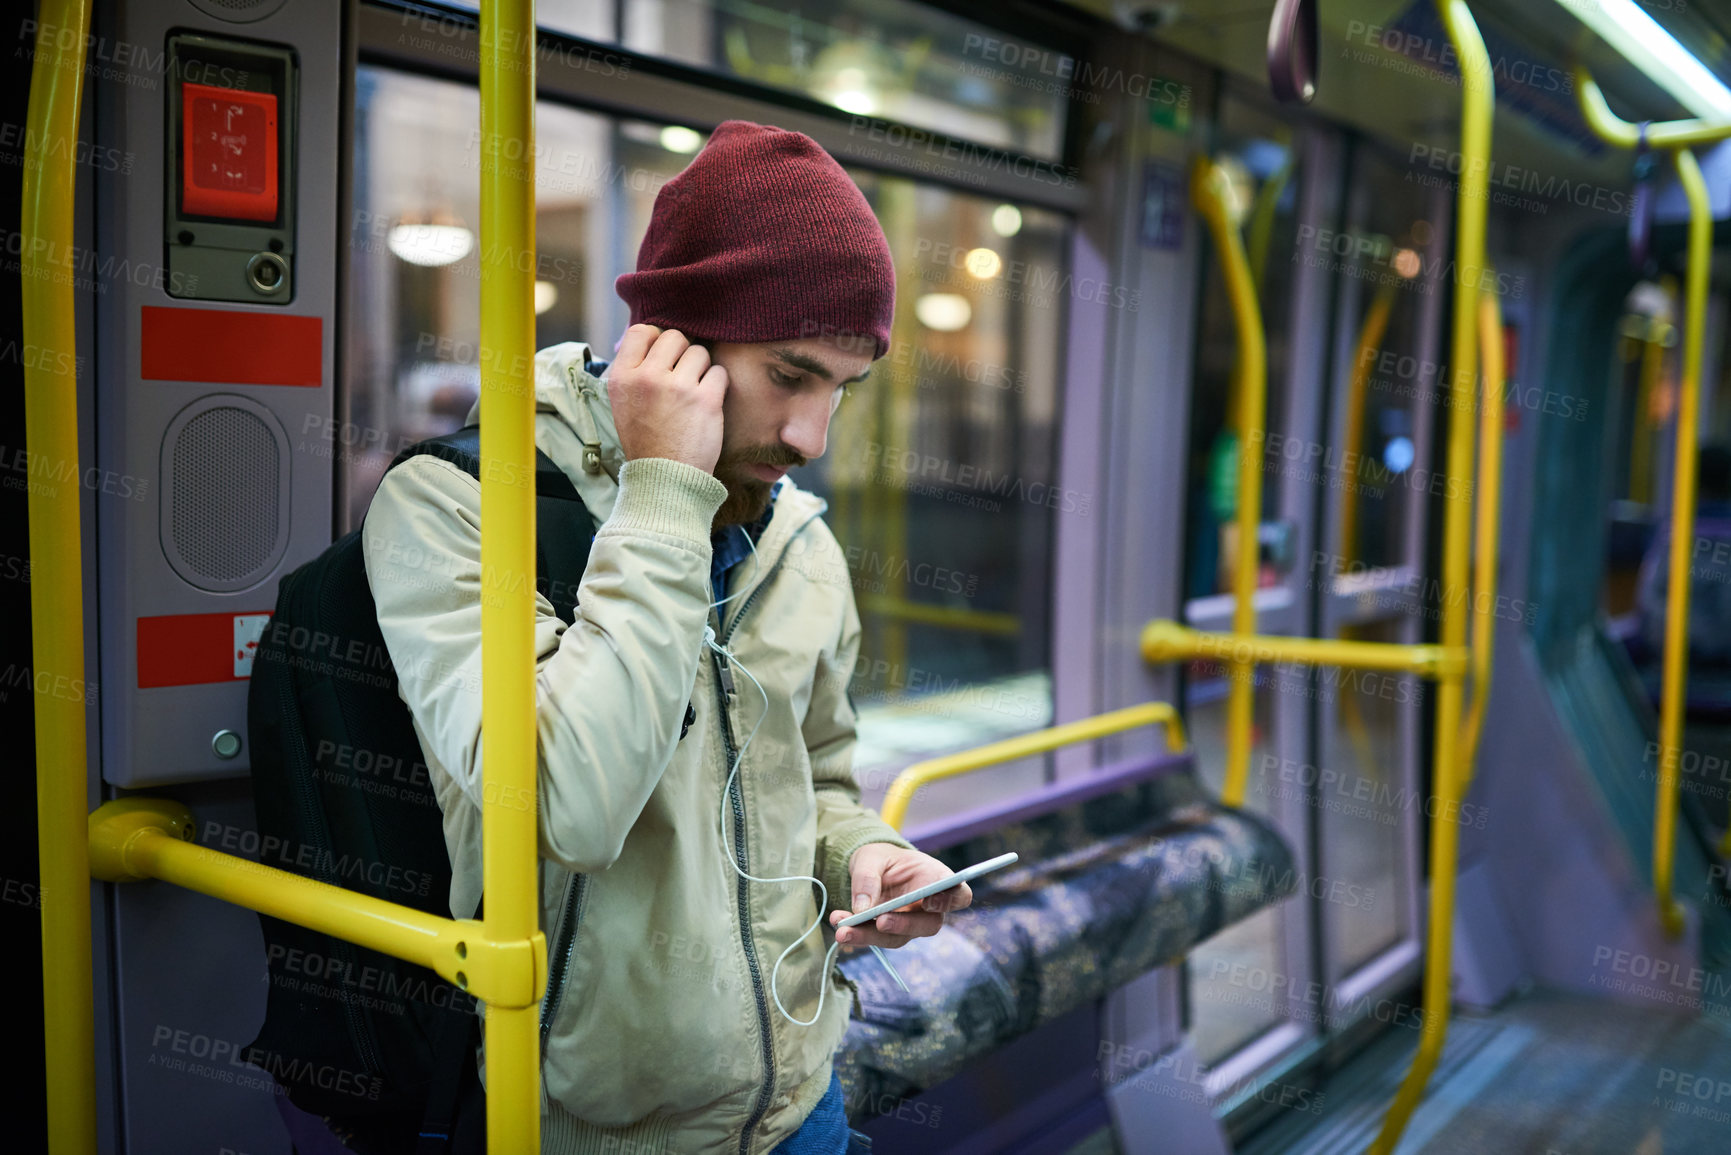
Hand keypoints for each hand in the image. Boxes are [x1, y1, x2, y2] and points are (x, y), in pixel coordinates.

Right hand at [606, 324, 726, 472]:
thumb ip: (634, 371)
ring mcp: (677, 387)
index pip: (642, 331)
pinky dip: (717, 385)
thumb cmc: (647, 441)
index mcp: (622, 377)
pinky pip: (719, 372)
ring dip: (701, 369)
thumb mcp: (623, 403)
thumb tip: (651, 337)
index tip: (664, 358)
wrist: (665, 478)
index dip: (657, 340)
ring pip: (699, 352)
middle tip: (682, 377)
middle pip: (675, 337)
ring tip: (694, 393)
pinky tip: (708, 401)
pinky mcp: (705, 399)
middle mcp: (647, 378)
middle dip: (683, 353)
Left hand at [828, 843, 971, 948]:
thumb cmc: (880, 858)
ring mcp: (910, 923)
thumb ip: (867, 878)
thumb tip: (863, 908)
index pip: (959, 895)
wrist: (867, 869)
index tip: (929, 901)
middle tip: (880, 921)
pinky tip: (840, 928)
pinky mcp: (890, 933)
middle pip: (928, 925)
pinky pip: (877, 939)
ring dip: (870, 936)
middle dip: (903, 926)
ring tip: (844, 930)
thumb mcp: (870, 857)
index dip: (949, 902)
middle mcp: (928, 906)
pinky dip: (858, 935)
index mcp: (935, 879)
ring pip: (899, 938)